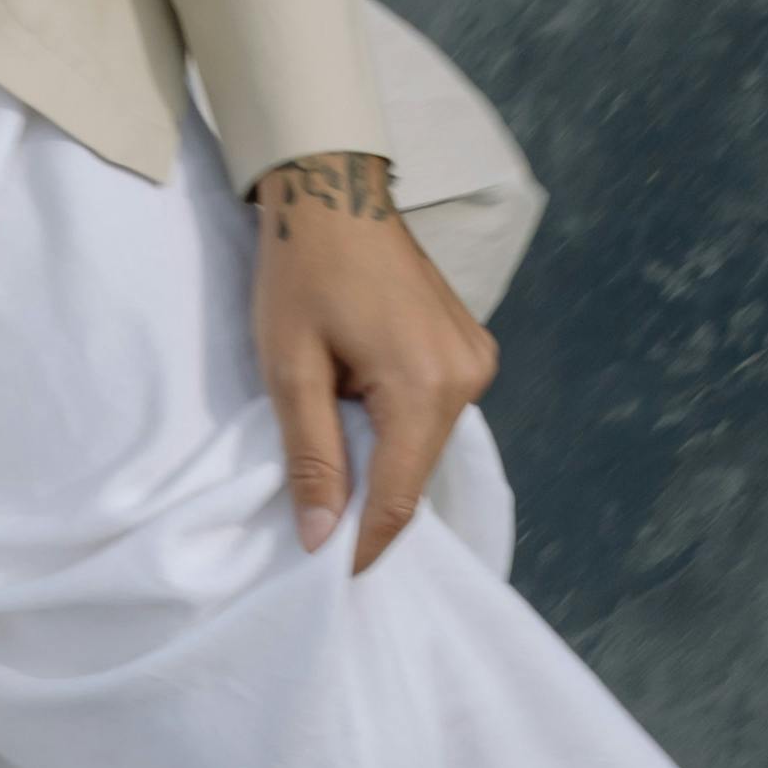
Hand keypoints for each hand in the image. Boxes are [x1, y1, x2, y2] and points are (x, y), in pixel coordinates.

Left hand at [251, 152, 496, 569]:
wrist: (333, 189)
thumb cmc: (302, 271)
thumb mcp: (290, 368)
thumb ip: (311, 456)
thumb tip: (321, 536)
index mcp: (427, 385)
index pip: (399, 496)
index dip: (364, 544)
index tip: (330, 577)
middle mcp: (468, 377)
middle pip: (417, 473)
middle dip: (371, 505)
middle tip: (320, 529)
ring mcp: (476, 359)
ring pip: (424, 445)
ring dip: (383, 463)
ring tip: (334, 469)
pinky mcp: (470, 348)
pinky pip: (433, 412)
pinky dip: (397, 429)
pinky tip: (358, 421)